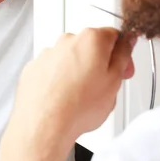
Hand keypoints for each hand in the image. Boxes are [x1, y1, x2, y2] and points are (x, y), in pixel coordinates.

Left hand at [8, 28, 135, 145]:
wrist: (44, 124)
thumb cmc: (79, 106)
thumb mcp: (114, 82)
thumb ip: (122, 56)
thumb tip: (126, 42)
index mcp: (91, 40)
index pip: (114, 36)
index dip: (123, 55)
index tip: (124, 70)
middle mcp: (67, 41)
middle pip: (91, 46)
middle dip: (100, 64)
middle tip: (104, 87)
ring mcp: (48, 54)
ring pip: (70, 58)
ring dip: (78, 72)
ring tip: (81, 98)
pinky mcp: (33, 68)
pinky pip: (52, 69)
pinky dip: (59, 80)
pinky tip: (64, 98)